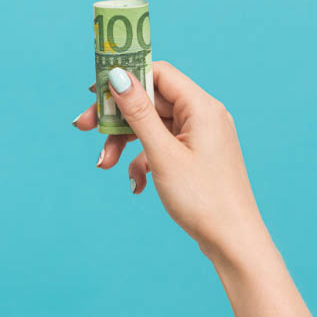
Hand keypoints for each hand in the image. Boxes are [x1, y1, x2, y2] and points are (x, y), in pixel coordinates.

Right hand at [73, 61, 264, 258]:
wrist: (232, 242)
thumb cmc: (203, 198)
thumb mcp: (162, 153)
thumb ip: (139, 113)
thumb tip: (119, 76)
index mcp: (201, 107)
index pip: (158, 74)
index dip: (125, 78)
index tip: (94, 92)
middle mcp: (202, 116)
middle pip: (149, 101)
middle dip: (117, 118)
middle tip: (83, 127)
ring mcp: (199, 137)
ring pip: (151, 126)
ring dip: (124, 143)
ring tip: (104, 164)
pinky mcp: (194, 156)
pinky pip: (161, 146)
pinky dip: (143, 160)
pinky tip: (136, 183)